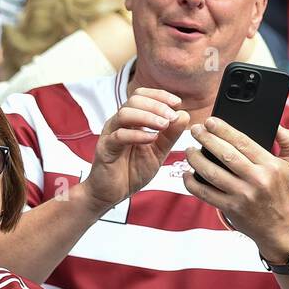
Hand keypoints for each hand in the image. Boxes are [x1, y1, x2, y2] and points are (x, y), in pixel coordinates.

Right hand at [76, 88, 188, 213]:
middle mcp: (118, 123)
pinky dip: (137, 135)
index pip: (142, 95)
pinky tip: (152, 139)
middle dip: (156, 105)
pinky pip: (119, 136)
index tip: (177, 103)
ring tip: (163, 126)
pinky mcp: (105, 149)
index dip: (160, 95)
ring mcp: (110, 134)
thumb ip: (170, 135)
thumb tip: (184, 115)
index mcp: (130, 121)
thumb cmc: (131, 172)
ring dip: (148, 116)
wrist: (111, 194)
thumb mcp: (158, 152)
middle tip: (171, 117)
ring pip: (125, 113)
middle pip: (134, 100)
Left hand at [184, 119, 288, 260]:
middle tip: (194, 130)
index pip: (244, 143)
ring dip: (196, 160)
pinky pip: (205, 194)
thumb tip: (276, 124)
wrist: (279, 227)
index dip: (224, 130)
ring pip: (212, 174)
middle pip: (226, 155)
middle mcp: (257, 180)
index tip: (210, 121)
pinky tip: (186, 174)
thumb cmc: (282, 191)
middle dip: (207, 140)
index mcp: (270, 166)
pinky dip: (192, 184)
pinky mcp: (230, 209)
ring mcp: (242, 196)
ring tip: (188, 150)